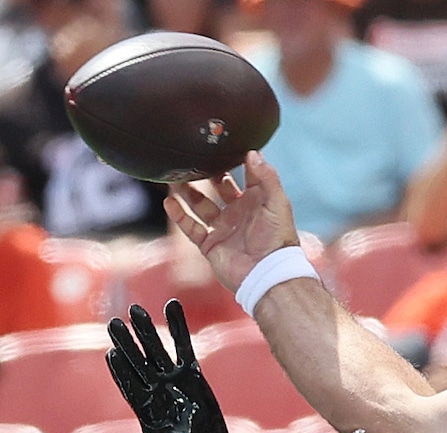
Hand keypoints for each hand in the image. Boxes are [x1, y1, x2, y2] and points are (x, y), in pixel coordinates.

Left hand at [106, 298, 232, 432]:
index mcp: (145, 408)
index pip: (129, 385)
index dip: (120, 371)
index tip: (111, 353)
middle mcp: (155, 390)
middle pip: (137, 362)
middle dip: (126, 343)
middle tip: (113, 323)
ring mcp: (172, 380)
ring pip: (156, 350)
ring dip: (146, 330)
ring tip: (135, 309)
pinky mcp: (192, 376)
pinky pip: (184, 347)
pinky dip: (178, 327)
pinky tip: (172, 306)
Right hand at [165, 151, 300, 295]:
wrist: (266, 273)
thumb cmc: (277, 240)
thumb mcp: (277, 202)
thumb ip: (266, 177)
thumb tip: (253, 153)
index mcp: (256, 201)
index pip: (245, 175)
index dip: (236, 161)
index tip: (222, 146)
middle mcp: (238, 213)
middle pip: (218, 188)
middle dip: (207, 175)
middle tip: (194, 160)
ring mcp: (223, 228)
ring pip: (200, 205)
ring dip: (188, 192)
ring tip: (175, 178)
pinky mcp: (210, 244)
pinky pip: (190, 227)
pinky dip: (179, 215)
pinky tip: (169, 202)